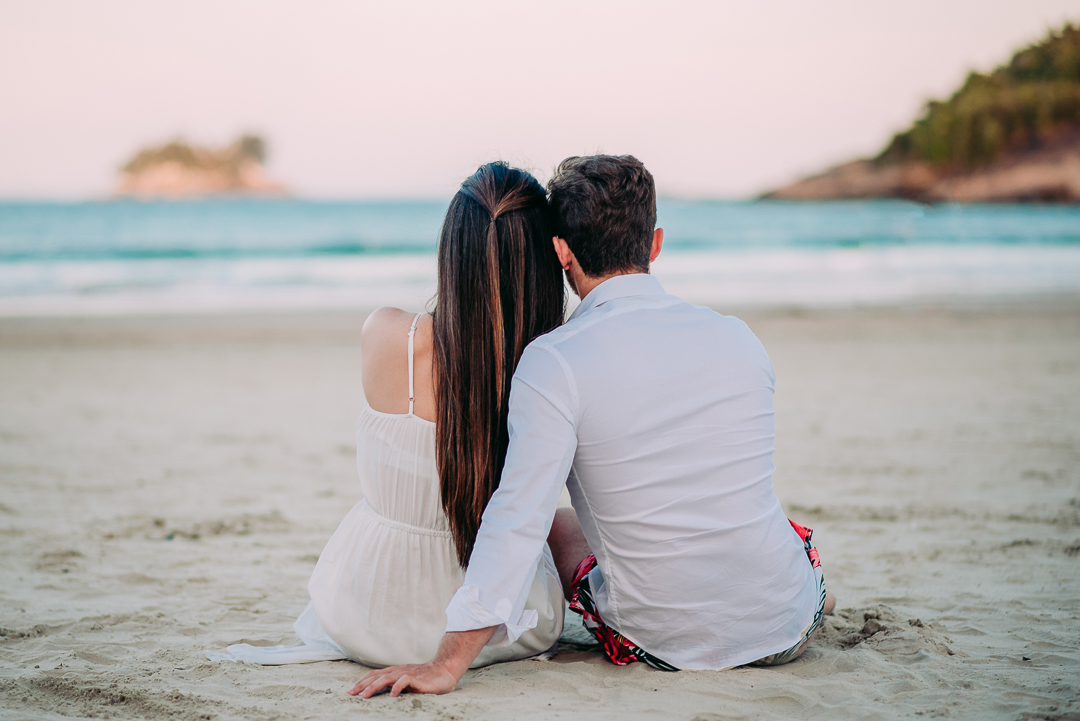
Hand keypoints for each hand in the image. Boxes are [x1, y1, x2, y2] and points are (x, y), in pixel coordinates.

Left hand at [347, 627, 495, 698]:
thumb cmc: (425, 678)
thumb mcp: (407, 681)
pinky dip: (397, 687)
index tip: (350, 690)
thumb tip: (380, 693)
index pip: (374, 675)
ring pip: (387, 678)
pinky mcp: (417, 679)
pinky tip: (391, 695)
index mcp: (395, 672)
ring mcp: (407, 674)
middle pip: (376, 676)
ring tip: (364, 695)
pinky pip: (405, 681)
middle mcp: (398, 671)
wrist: (445, 670)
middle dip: (362, 685)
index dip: (362, 682)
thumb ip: (395, 685)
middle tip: (350, 693)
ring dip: (374, 686)